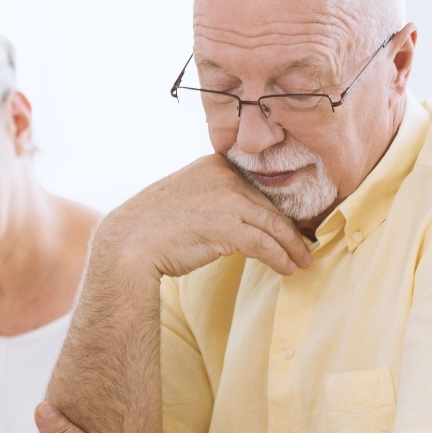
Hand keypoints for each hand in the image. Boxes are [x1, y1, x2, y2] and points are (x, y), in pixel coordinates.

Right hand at [98, 153, 311, 278]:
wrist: (128, 244)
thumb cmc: (152, 226)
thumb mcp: (184, 194)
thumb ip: (211, 195)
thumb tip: (238, 213)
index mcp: (213, 163)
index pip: (256, 184)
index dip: (276, 205)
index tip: (289, 222)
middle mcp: (223, 176)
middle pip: (269, 203)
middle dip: (289, 228)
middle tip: (303, 245)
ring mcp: (227, 200)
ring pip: (274, 224)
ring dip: (292, 247)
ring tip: (302, 261)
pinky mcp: (228, 227)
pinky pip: (265, 244)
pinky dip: (280, 258)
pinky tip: (287, 268)